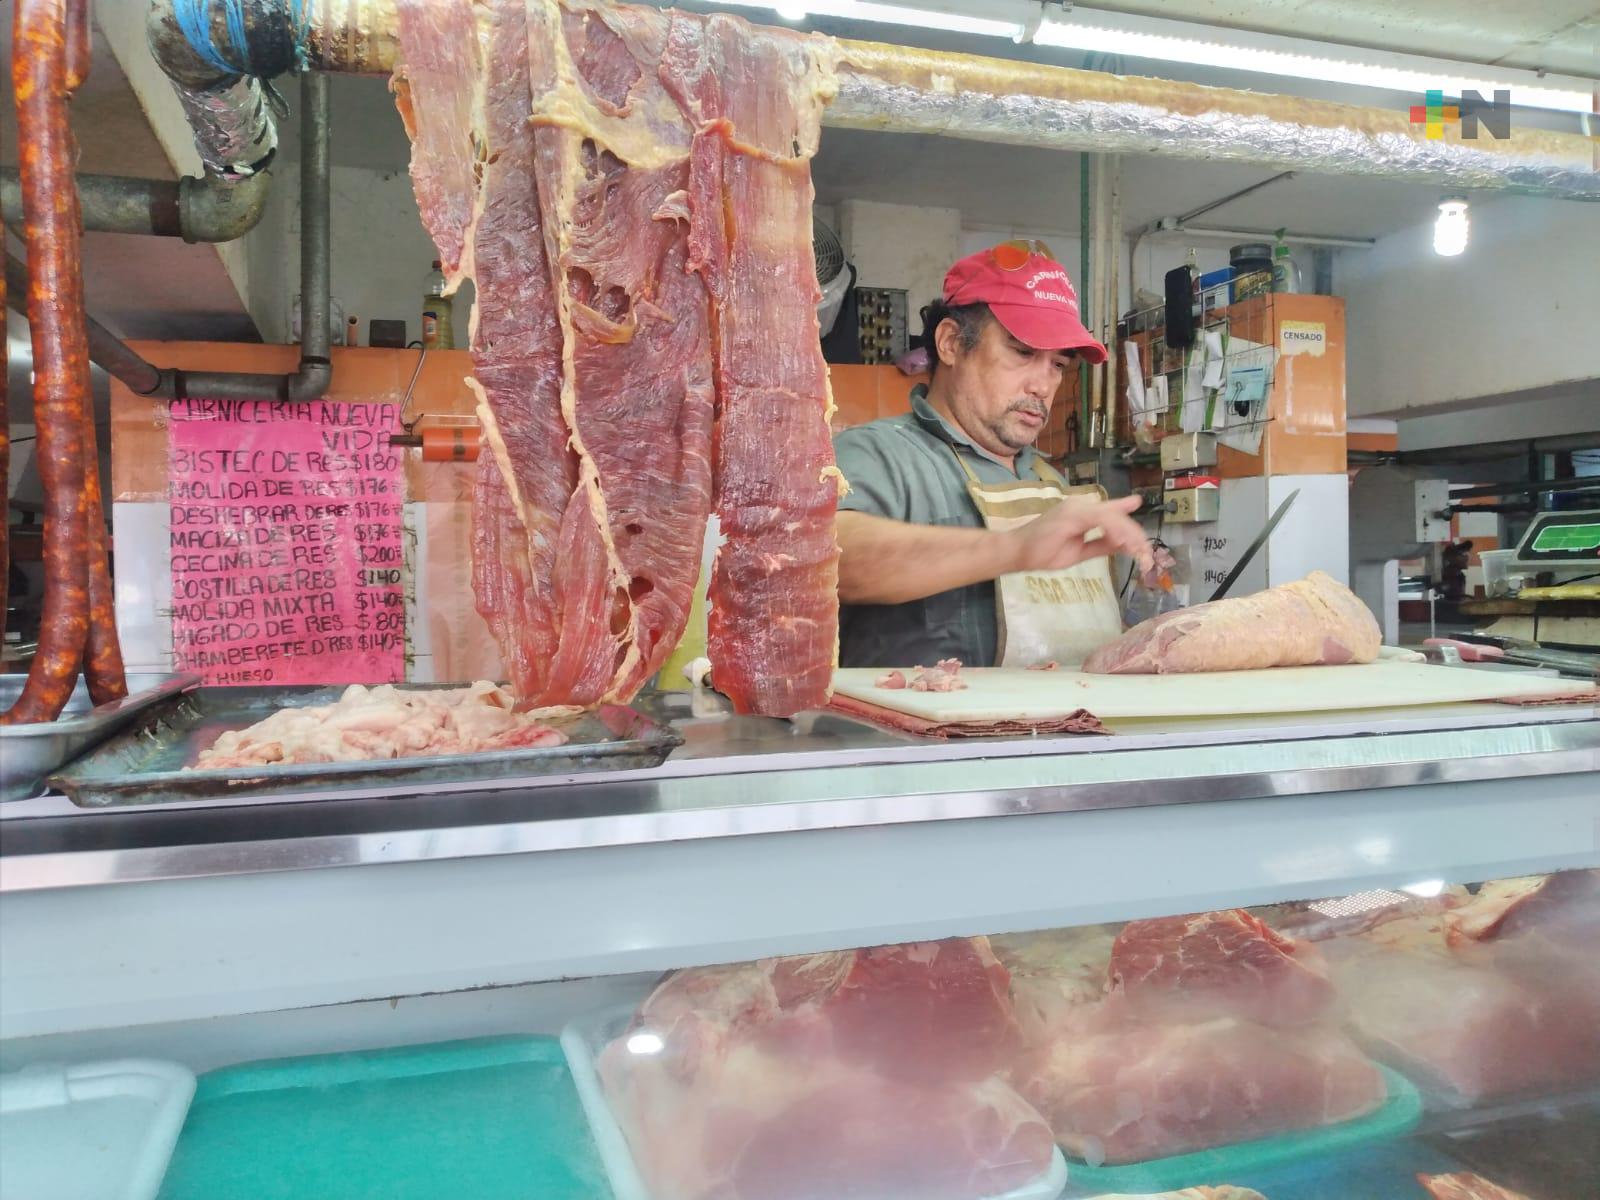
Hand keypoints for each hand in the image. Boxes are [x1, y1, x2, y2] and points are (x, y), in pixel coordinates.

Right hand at [1010, 495, 1152, 575]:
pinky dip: (1115, 531)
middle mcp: (1081, 505)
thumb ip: (1101, 546)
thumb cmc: (1043, 553)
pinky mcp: (1072, 515)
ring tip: (1140, 551)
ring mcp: (1076, 508)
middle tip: (1146, 554)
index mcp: (1082, 513)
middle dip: (1134, 535)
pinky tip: (1124, 543)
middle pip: (1116, 516)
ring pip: (1112, 517)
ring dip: (1129, 534)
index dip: (1131, 523)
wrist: (1018, 553)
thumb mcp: (1080, 552)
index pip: (1112, 514)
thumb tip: (1124, 546)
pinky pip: (1100, 520)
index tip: (1146, 535)